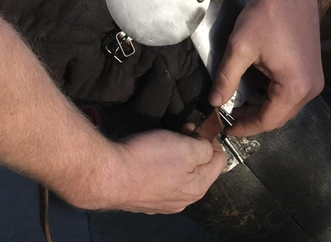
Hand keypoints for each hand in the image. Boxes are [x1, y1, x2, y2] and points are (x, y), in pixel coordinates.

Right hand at [64, 129, 225, 213]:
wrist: (109, 175)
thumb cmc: (149, 160)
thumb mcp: (186, 147)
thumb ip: (205, 148)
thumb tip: (208, 147)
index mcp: (198, 187)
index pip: (220, 160)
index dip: (211, 139)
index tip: (196, 128)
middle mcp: (184, 200)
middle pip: (199, 169)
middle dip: (193, 147)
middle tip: (178, 131)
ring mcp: (163, 203)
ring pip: (179, 175)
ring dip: (176, 157)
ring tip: (161, 142)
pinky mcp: (144, 200)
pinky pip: (160, 181)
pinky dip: (159, 167)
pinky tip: (147, 158)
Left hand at [210, 0, 323, 135]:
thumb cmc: (266, 15)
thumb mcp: (240, 48)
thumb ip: (226, 78)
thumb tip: (214, 102)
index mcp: (295, 87)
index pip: (268, 120)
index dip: (245, 127)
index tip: (226, 126)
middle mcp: (311, 88)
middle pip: (279, 116)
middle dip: (253, 117)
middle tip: (229, 114)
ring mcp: (315, 79)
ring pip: (286, 105)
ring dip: (262, 106)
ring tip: (238, 101)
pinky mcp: (313, 68)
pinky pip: (291, 91)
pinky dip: (273, 94)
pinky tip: (255, 86)